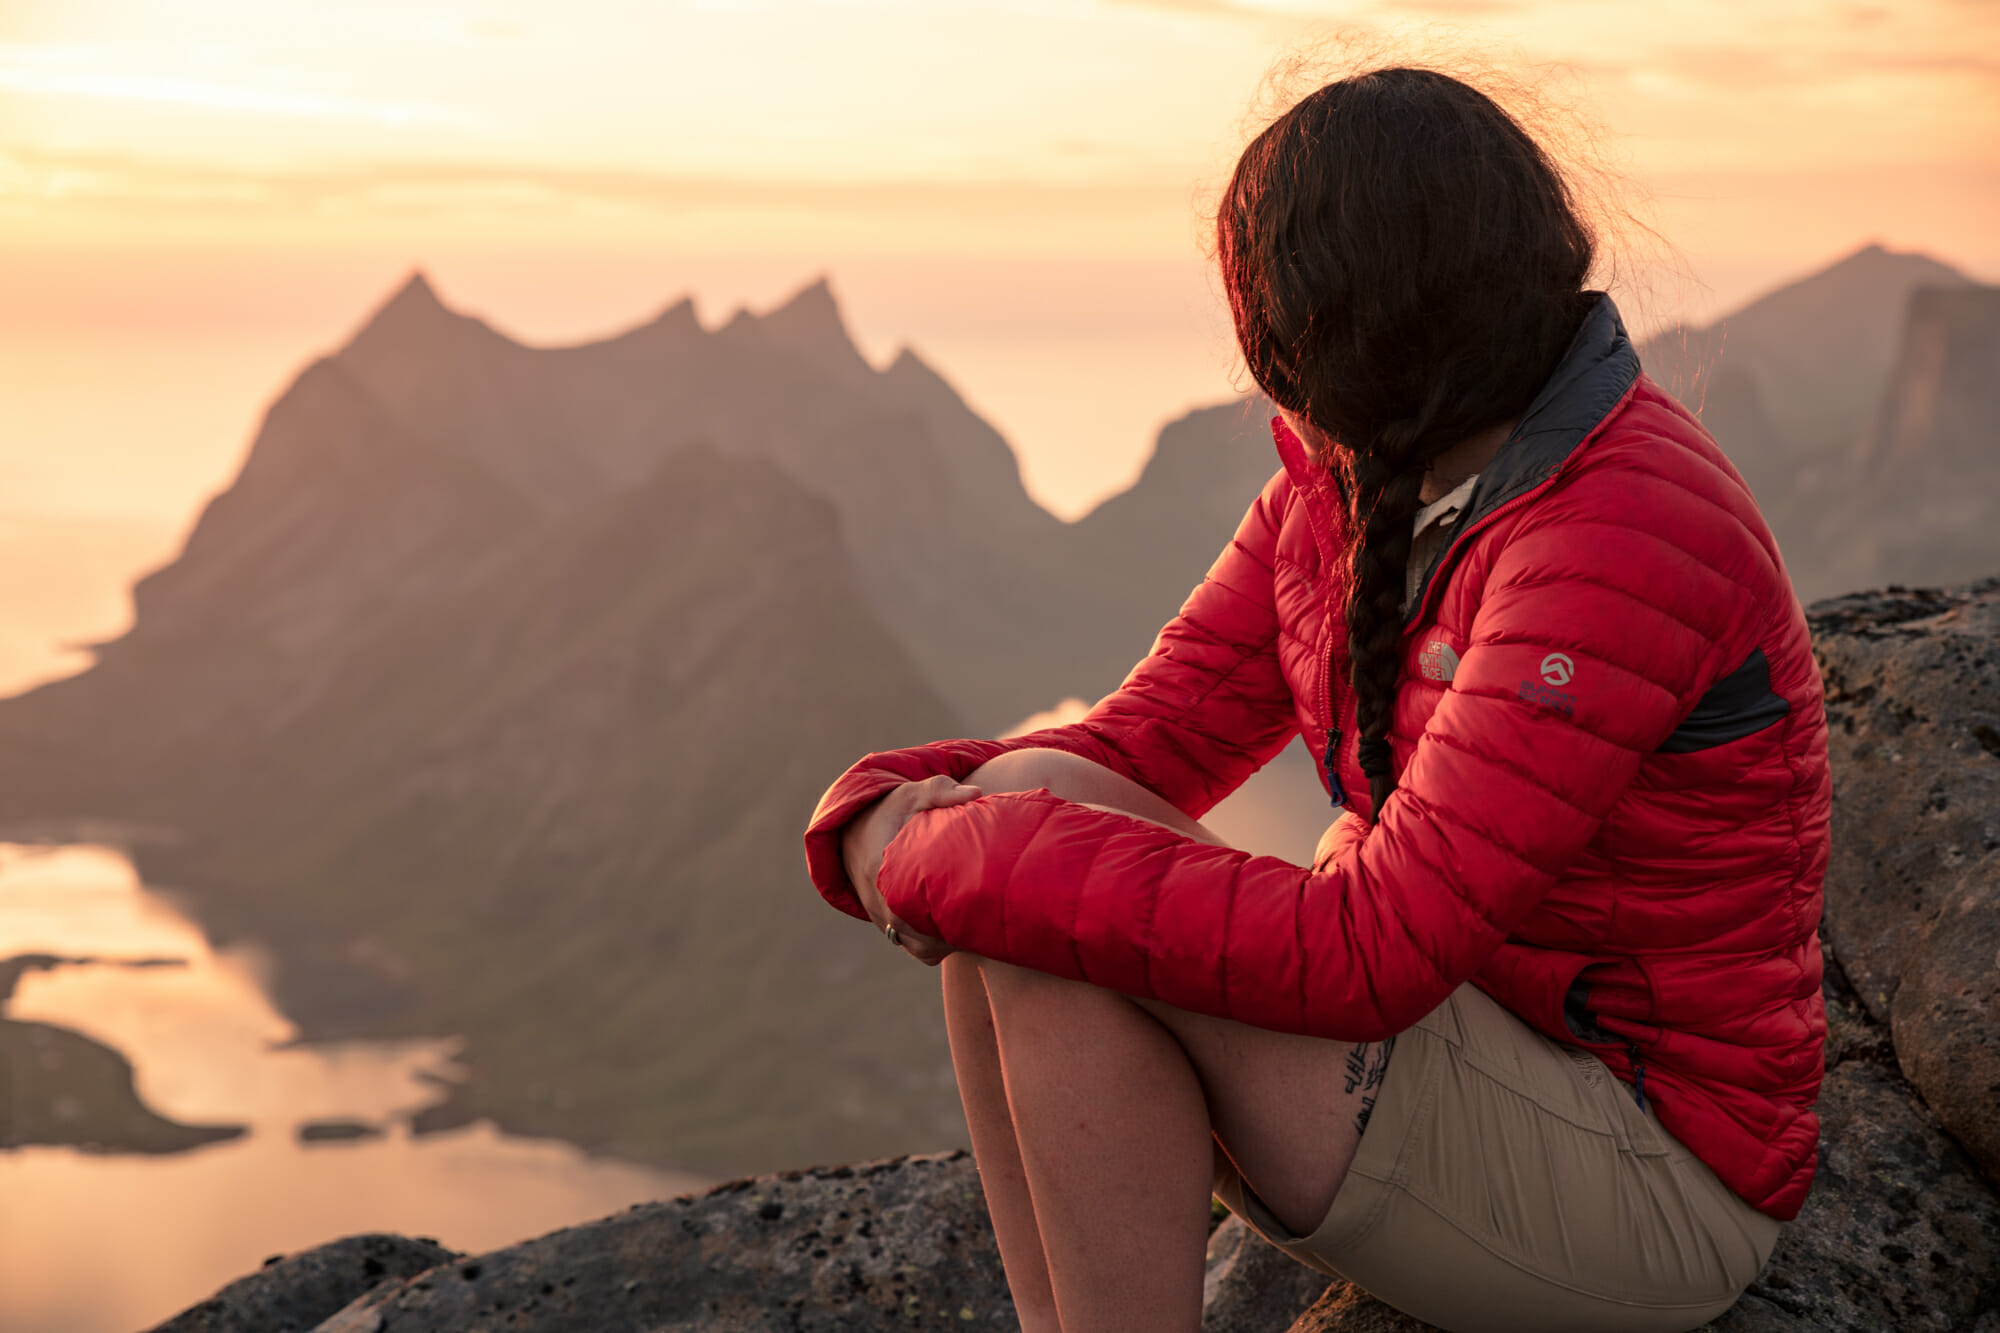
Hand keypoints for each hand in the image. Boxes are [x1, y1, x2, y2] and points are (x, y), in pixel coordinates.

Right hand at [841, 775, 982, 964]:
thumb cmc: (891, 810)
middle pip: (915, 935)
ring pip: (916, 947)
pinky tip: (961, 930)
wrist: (856, 829)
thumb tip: (976, 794)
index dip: (938, 915)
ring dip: (943, 943)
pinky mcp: (888, 925)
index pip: (905, 906)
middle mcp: (876, 900)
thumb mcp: (911, 794)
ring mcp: (880, 917)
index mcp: (878, 869)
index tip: (969, 908)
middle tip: (984, 922)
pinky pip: (914, 947)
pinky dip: (935, 945)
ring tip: (977, 928)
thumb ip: (940, 791)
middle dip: (949, 935)